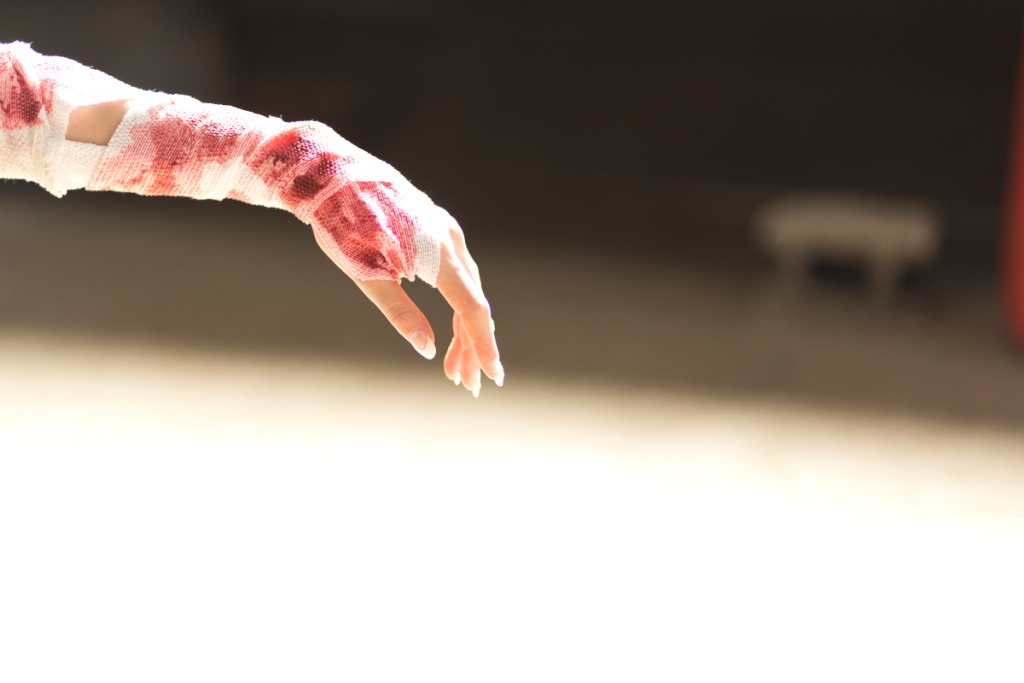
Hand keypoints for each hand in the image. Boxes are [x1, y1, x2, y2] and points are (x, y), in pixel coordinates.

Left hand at [313, 218, 502, 396]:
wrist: (332, 175)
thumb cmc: (343, 224)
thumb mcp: (366, 275)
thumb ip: (400, 313)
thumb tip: (427, 350)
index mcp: (437, 253)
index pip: (472, 308)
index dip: (483, 345)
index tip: (492, 376)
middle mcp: (450, 240)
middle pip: (473, 303)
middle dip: (471, 347)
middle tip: (466, 385)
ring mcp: (446, 232)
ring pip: (467, 290)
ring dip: (463, 331)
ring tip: (452, 367)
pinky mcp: (436, 230)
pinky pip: (457, 276)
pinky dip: (456, 306)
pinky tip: (450, 329)